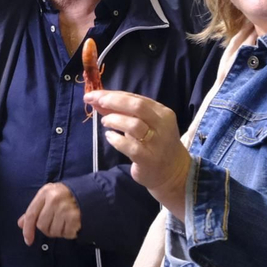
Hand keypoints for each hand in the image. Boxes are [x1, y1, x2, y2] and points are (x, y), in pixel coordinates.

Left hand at [17, 182, 81, 245]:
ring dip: (58, 231)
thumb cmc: (65, 196)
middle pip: (42, 226)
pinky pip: (66, 234)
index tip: (28, 240)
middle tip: (55, 222)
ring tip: (64, 222)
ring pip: (54, 232)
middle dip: (47, 229)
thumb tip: (21, 224)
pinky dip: (69, 233)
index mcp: (45, 193)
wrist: (88, 193)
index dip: (27, 229)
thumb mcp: (47, 197)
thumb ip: (34, 210)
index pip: (31, 214)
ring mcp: (65, 209)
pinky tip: (71, 224)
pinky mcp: (75, 218)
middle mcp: (54, 200)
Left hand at [85, 89, 192, 215]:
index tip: (94, 95)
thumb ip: (123, 112)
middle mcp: (162, 125)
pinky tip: (109, 137)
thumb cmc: (154, 143)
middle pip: (137, 106)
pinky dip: (116, 139)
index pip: (136, 98)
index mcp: (162, 112)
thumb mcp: (143, 124)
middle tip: (96, 102)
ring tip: (105, 122)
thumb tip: (97, 100)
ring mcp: (157, 143)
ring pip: (134, 125)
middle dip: (113, 101)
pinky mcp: (148, 159)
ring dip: (114, 120)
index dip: (113, 94)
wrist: (173, 172)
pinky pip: (129, 146)